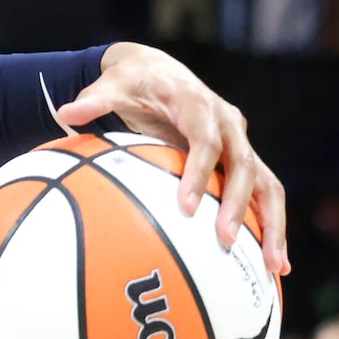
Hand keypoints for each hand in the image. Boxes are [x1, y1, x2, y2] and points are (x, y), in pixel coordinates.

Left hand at [56, 43, 288, 274]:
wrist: (161, 72)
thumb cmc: (134, 83)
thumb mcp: (112, 85)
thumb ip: (93, 100)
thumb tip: (64, 113)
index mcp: (199, 105)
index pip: (205, 140)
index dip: (200, 171)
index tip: (187, 206)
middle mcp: (229, 124)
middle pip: (243, 165)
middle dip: (237, 205)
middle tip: (224, 240)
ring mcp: (241, 144)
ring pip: (266, 185)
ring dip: (273, 224)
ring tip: (275, 266)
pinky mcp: (245, 160)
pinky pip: (265, 195)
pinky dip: (271, 227)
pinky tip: (275, 266)